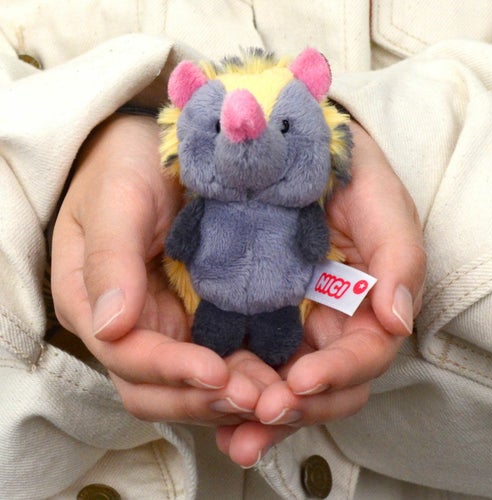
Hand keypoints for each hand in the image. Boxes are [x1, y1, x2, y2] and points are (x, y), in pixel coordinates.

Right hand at [51, 114, 278, 424]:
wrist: (154, 149)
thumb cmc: (127, 165)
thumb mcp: (116, 200)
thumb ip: (110, 260)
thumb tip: (109, 327)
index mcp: (90, 301)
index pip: (124, 355)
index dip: (169, 371)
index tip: (216, 372)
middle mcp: (124, 324)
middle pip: (154, 387)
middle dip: (201, 398)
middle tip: (255, 399)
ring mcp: (160, 323)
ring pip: (187, 384)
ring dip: (227, 396)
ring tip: (272, 397)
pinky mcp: (193, 317)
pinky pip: (216, 359)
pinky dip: (241, 375)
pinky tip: (273, 378)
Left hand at [216, 121, 425, 466]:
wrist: (292, 148)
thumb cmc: (345, 170)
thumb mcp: (378, 198)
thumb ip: (399, 252)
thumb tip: (399, 319)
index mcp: (368, 302)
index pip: (364, 354)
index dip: (339, 373)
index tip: (302, 382)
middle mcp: (332, 323)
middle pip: (325, 387)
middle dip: (296, 409)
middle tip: (259, 422)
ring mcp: (293, 325)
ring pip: (286, 386)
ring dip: (262, 416)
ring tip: (232, 437)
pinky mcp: (255, 318)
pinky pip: (250, 365)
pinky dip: (235, 390)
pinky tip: (212, 406)